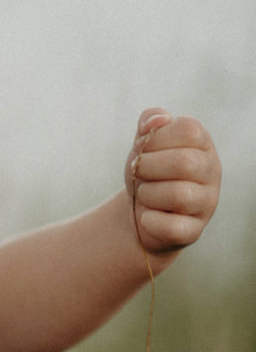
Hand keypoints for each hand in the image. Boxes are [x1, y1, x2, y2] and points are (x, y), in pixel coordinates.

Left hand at [125, 109, 220, 255]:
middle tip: (138, 172)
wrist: (140, 214)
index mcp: (203, 144)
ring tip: (144, 194)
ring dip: (148, 193)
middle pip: (184, 163)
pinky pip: (173, 227)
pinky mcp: (193, 231)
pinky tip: (146, 217)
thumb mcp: (145, 143)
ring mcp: (206, 203)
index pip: (188, 129)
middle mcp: (212, 172)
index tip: (143, 148)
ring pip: (179, 195)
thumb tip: (157, 121)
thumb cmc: (148, 172)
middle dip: (148, 166)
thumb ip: (150, 121)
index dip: (157, 138)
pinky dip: (150, 221)